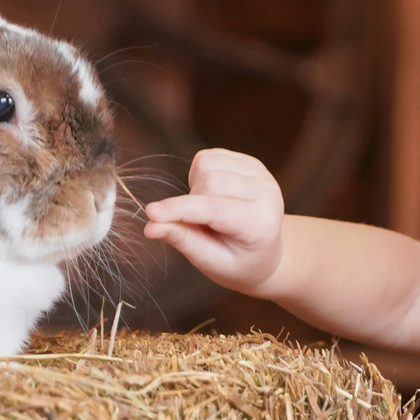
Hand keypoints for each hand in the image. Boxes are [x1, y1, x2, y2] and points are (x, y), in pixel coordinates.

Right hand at [144, 149, 286, 295]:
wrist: (265, 251)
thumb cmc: (237, 261)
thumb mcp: (211, 261)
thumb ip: (183, 240)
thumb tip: (151, 226)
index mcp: (261, 224)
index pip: (215, 210)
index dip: (180, 210)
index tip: (151, 213)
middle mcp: (267, 193)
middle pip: (210, 181)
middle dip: (190, 202)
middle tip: (197, 223)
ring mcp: (261, 173)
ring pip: (207, 164)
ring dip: (195, 188)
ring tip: (208, 210)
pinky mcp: (249, 162)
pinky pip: (209, 157)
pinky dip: (200, 176)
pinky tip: (213, 195)